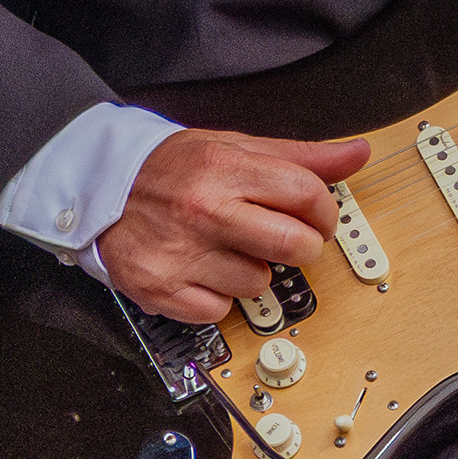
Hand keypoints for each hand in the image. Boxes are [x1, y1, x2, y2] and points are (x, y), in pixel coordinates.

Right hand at [98, 129, 370, 324]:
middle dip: (302, 248)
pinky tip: (201, 269)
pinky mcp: (160, 289)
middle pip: (294, 247)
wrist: (99, 185)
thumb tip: (358, 153)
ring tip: (227, 247)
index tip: (318, 217)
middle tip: (285, 239)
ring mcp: (180, 253)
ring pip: (258, 284)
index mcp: (226, 167)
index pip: (308, 195)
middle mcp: (204, 210)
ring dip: (252, 271)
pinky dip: (217, 297)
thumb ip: (301, 155)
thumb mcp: (235, 146)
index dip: (325, 212)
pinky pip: (219, 312)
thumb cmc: (173, 167)